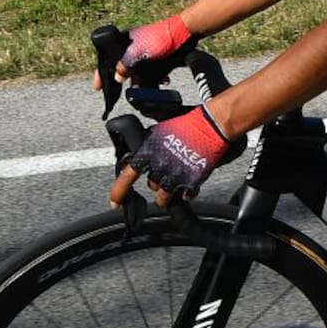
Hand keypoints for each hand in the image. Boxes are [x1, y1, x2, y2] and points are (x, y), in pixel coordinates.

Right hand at [91, 15, 195, 90]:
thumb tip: (117, 78)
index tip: (98, 87)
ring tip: (146, 90)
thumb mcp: (137, 55)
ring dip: (142, 82)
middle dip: (125, 81)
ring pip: (138, 71)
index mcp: (122, 42)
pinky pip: (151, 70)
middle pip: (123, 67)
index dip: (100, 74)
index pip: (106, 58)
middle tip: (127, 93)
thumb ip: (124, 67)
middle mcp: (131, 46)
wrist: (184, 33)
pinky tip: (162, 81)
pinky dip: (155, 77)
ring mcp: (144, 51)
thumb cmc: (160, 38)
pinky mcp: (157, 56)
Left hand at [109, 104, 234, 207]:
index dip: (119, 192)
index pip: (126, 177)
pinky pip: (185, 195)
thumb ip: (150, 147)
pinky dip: (187, 192)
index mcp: (148, 152)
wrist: (211, 125)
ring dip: (167, 194)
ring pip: (164, 196)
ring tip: (174, 186)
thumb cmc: (188, 124)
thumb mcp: (160, 132)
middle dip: (157, 182)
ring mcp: (175, 175)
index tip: (115, 202)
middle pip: (151, 185)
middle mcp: (159, 166)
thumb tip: (144, 156)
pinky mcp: (191, 181)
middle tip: (166, 172)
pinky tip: (189, 183)